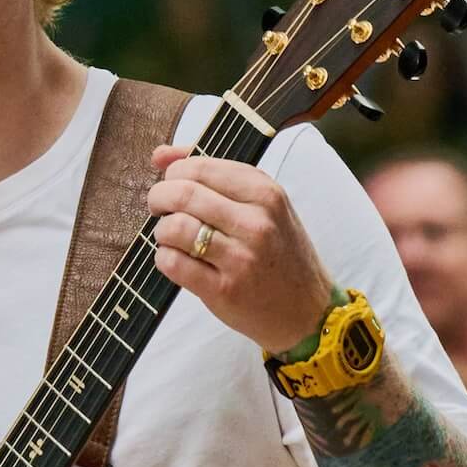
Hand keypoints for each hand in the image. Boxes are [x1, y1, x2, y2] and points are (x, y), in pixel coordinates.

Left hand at [147, 144, 334, 355]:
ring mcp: (241, 258)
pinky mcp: (224, 290)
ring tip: (171, 238)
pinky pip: (173, 263)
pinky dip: (164, 259)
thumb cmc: (279, 253)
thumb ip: (214, 175)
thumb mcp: (263, 205)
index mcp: (265, 193)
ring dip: (161, 231)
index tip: (172, 186)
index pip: (198, 167)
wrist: (308, 311)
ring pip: (174, 228)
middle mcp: (256, 222)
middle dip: (158, 199)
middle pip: (182, 193)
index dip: (173, 175)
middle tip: (159, 210)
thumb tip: (159, 155)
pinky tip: (175, 259)